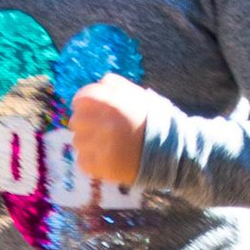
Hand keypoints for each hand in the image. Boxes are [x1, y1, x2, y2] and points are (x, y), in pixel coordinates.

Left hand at [67, 73, 151, 189]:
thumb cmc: (156, 121)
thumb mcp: (140, 96)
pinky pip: (82, 161)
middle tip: (99, 129)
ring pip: (78, 142)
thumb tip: (101, 82)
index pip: (81, 99)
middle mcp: (104, 124)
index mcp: (113, 103)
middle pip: (76, 120)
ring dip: (88, 142)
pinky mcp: (102, 167)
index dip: (84, 103)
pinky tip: (105, 158)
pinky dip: (91, 160)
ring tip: (105, 145)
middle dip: (85, 123)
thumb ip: (118, 86)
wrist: (173, 153)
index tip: (91, 110)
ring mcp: (102, 147)